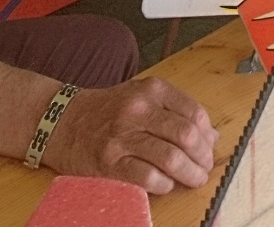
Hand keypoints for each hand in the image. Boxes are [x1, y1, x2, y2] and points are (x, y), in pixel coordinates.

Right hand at [41, 78, 217, 193]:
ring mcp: (122, 136)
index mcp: (151, 90)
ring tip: (193, 179)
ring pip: (171, 158)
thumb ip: (177, 112)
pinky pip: (148, 177)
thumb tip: (211, 136)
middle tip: (204, 167)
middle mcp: (137, 109)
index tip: (208, 147)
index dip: (207, 135)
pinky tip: (166, 183)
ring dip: (190, 174)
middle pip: (186, 136)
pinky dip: (164, 184)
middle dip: (203, 157)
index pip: (194, 113)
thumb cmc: (108, 111)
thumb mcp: (143, 98)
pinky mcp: (110, 162)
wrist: (63, 122)